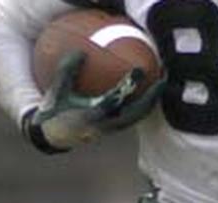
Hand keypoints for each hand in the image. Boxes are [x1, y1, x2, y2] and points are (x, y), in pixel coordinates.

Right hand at [23, 51, 165, 152]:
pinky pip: (134, 117)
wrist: (54, 137)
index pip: (114, 101)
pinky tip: (149, 91)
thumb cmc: (55, 110)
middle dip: (152, 97)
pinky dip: (143, 105)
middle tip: (163, 78)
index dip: (128, 86)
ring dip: (151, 102)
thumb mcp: (57, 90)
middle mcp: (105, 126)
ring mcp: (112, 130)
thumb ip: (67, 70)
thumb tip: (81, 50)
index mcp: (90, 117)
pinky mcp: (115, 130)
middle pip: (136, 113)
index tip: (139, 70)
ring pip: (138, 117)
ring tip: (161, 83)